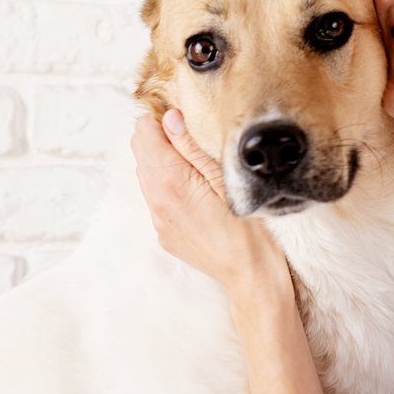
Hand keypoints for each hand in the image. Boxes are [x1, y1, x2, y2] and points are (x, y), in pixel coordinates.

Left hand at [131, 108, 281, 296]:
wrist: (252, 276)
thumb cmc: (251, 227)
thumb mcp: (227, 178)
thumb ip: (193, 146)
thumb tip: (170, 117)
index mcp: (170, 181)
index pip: (144, 133)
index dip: (161, 118)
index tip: (184, 116)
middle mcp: (156, 201)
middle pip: (141, 152)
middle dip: (159, 136)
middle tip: (191, 132)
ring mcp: (159, 220)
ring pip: (147, 175)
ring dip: (163, 161)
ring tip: (195, 160)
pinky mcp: (165, 234)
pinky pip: (157, 199)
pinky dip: (168, 185)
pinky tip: (195, 189)